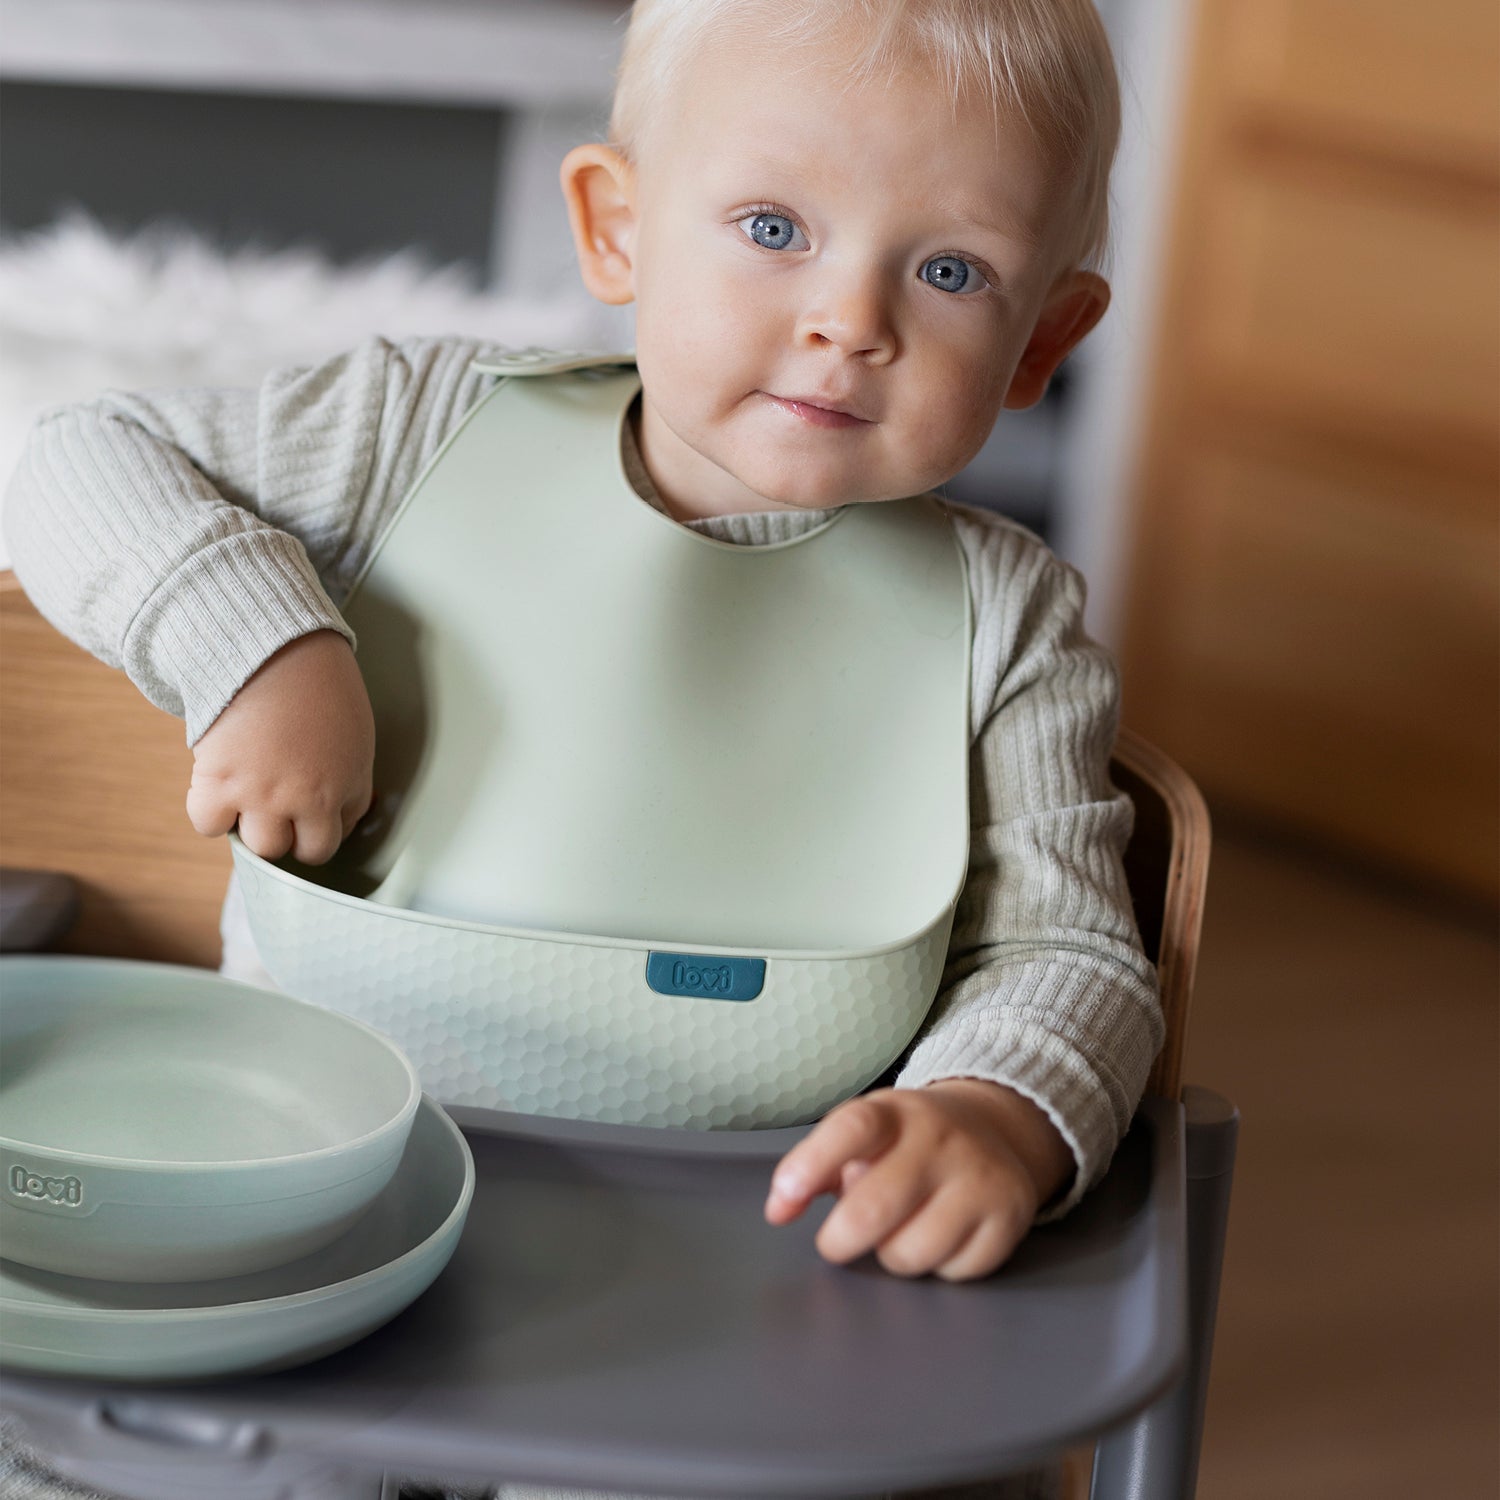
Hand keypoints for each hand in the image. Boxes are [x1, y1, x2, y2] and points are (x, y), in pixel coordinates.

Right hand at [186, 630, 374, 863]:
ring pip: (260, 846)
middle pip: (300, 851)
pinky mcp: (220, 782)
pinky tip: (218, 784)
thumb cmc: (318, 681)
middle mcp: (308, 799)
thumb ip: (347, 777)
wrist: (273, 647)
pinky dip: (210, 811)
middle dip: (290, 831)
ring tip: (249, 793)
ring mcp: (263, 795)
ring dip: (253, 825)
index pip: (333, 837)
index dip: (317, 826)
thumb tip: (340, 810)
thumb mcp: (354, 735)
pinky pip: (208, 824)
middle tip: (277, 804)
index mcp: (346, 786)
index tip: (305, 813)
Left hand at [763, 1079, 1073, 1280]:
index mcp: (894, 1112)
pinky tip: (943, 1235)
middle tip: (836, 1241)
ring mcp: (979, 1176)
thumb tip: (778, 1210)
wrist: (995, 1128)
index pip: (852, 1128)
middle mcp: (940, 1139)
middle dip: (840, 1240)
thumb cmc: (907, 1141)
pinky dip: (939, 1267)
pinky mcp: (1009, 1214)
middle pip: (874, 1208)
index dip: (810, 1165)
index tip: (783, 1202)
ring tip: (899, 1229)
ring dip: (891, 1255)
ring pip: (910, 1253)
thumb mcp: (862, 1136)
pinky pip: (953, 1271)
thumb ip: (815, 1167)